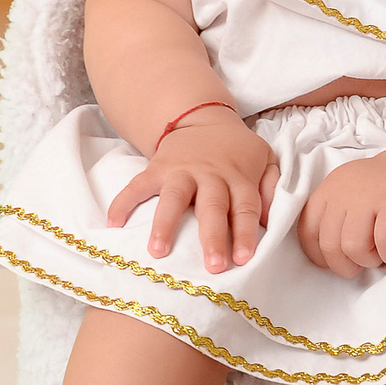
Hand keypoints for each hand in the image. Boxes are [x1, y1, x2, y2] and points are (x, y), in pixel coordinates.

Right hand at [107, 115, 279, 273]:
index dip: (245, 232)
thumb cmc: (236, 150)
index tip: (244, 258)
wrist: (201, 118)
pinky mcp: (157, 168)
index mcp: (238, 176)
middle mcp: (210, 174)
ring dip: (165, 224)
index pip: (245, 206)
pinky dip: (123, 203)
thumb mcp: (265, 159)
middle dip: (213, 237)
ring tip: (157, 251)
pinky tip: (114, 224)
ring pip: (174, 197)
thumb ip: (271, 186)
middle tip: (213, 266)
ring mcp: (181, 170)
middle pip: (212, 206)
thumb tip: (268, 219)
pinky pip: (138, 186)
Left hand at [296, 148, 385, 277]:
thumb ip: (334, 220)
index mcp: (329, 190)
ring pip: (353, 247)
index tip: (343, 259)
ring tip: (384, 252)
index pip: (307, 233)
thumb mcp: (349, 196)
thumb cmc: (385, 192)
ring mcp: (371, 195)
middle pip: (330, 245)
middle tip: (367, 259)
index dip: (323, 257)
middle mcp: (344, 190)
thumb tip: (328, 261)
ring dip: (370, 260)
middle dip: (348, 265)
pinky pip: (384, 242)